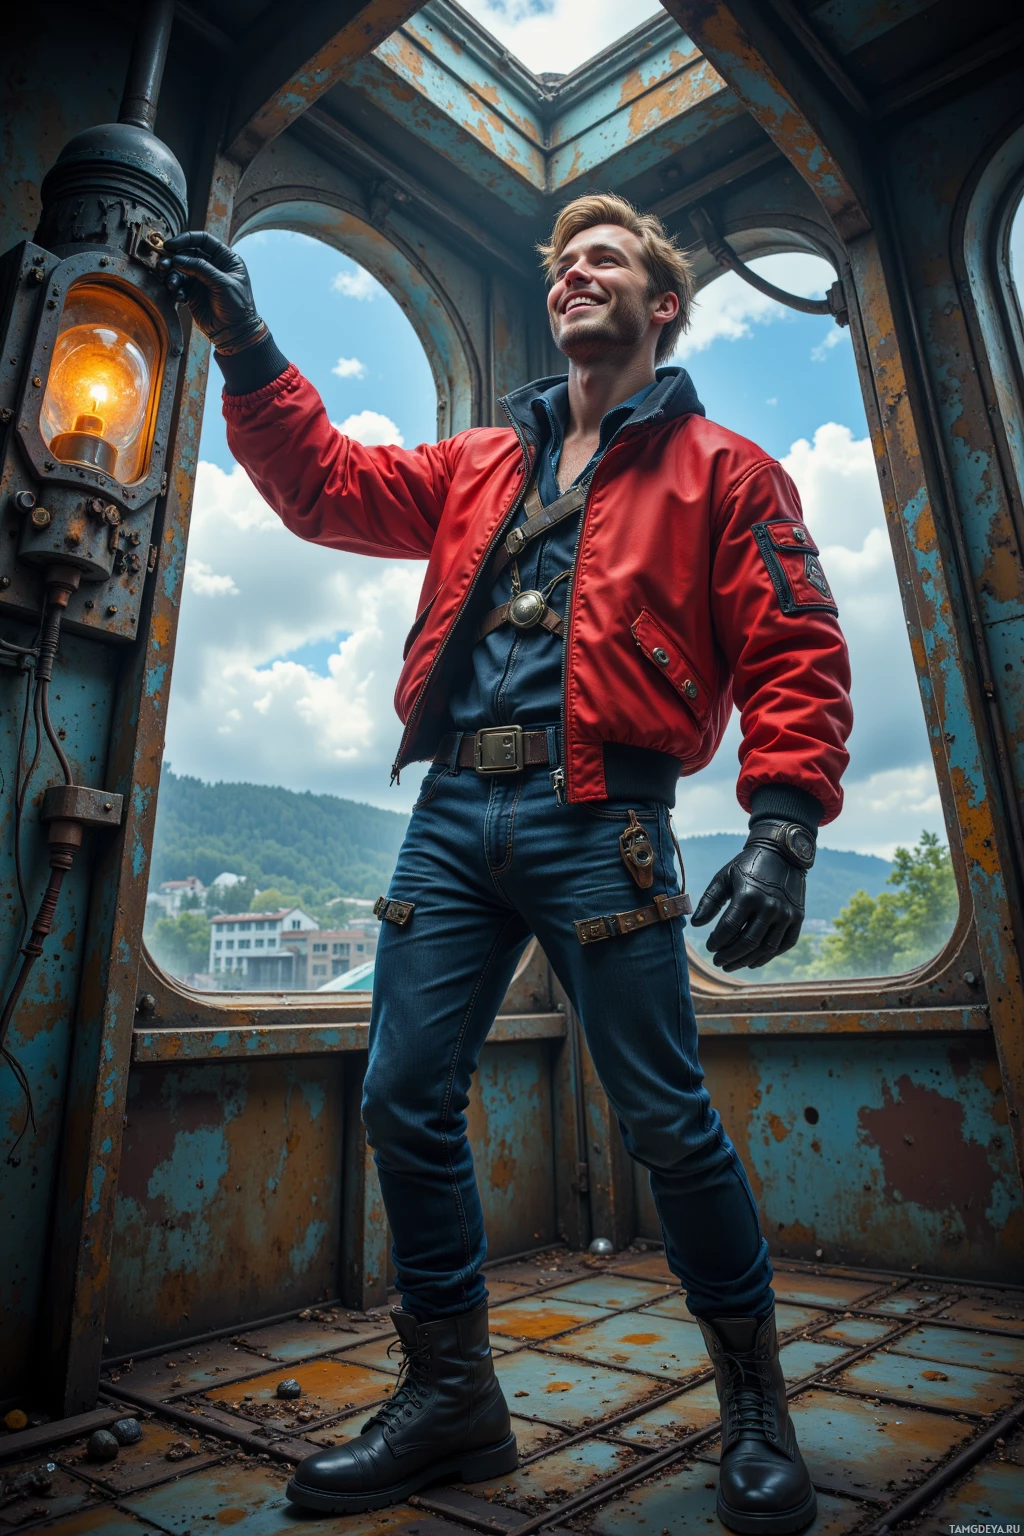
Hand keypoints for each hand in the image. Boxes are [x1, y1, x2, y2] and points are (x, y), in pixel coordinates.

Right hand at [159, 231, 264, 353]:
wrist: (235, 333)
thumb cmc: (236, 306)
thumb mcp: (222, 283)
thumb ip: (200, 269)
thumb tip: (177, 259)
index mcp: (225, 258)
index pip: (203, 240)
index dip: (185, 239)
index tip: (170, 245)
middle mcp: (212, 266)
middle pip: (187, 253)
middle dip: (173, 258)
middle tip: (162, 265)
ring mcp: (201, 280)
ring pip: (180, 270)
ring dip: (172, 275)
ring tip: (171, 284)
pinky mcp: (193, 294)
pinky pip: (179, 286)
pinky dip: (177, 290)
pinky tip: (180, 297)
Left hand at [690, 828, 808, 970]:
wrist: (782, 853)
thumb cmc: (748, 865)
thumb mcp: (724, 877)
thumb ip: (709, 900)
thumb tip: (695, 924)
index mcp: (749, 895)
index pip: (729, 928)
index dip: (717, 941)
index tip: (709, 947)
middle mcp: (770, 907)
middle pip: (747, 942)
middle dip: (729, 956)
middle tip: (718, 961)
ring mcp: (786, 914)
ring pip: (766, 948)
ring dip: (746, 960)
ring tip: (731, 965)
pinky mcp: (798, 917)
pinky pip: (784, 944)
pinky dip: (768, 956)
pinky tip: (753, 961)